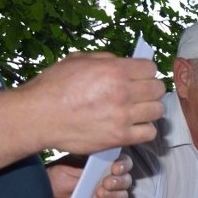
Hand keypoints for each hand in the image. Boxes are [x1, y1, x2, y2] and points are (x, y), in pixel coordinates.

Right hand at [22, 52, 164, 153]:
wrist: (39, 116)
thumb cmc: (54, 86)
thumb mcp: (78, 60)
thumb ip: (106, 60)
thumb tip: (125, 64)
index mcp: (114, 70)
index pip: (150, 68)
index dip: (146, 72)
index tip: (140, 77)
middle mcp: (122, 92)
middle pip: (158, 90)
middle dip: (150, 90)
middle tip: (140, 94)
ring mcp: (123, 116)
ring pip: (157, 111)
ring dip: (149, 110)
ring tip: (137, 111)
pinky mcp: (120, 137)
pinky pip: (149, 133)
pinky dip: (145, 130)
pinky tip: (134, 126)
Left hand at [47, 153, 132, 197]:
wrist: (41, 197)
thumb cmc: (54, 178)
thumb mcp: (70, 165)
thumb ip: (91, 163)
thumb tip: (108, 155)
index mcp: (102, 166)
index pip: (123, 164)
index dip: (124, 166)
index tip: (115, 169)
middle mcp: (106, 181)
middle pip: (126, 181)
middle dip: (119, 183)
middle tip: (105, 183)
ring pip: (123, 197)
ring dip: (114, 195)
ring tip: (98, 194)